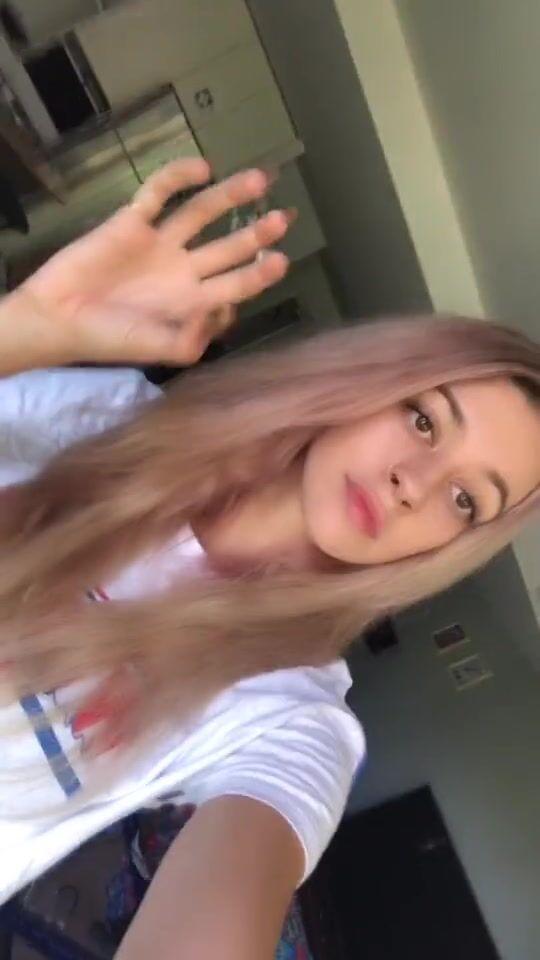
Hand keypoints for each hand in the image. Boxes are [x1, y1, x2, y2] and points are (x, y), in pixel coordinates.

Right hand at [13, 158, 289, 367]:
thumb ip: (195, 338)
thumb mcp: (159, 350)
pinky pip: (159, 193)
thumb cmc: (110, 338)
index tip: (281, 260)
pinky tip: (203, 168)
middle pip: (228, 248)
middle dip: (256, 234)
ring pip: (201, 214)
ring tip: (258, 181)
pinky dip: (179, 178)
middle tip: (283, 220)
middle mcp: (182, 270)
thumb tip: (225, 313)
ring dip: (229, 197)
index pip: (235, 284)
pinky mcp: (132, 222)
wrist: (59, 318)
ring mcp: (159, 244)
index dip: (259, 273)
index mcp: (192, 302)